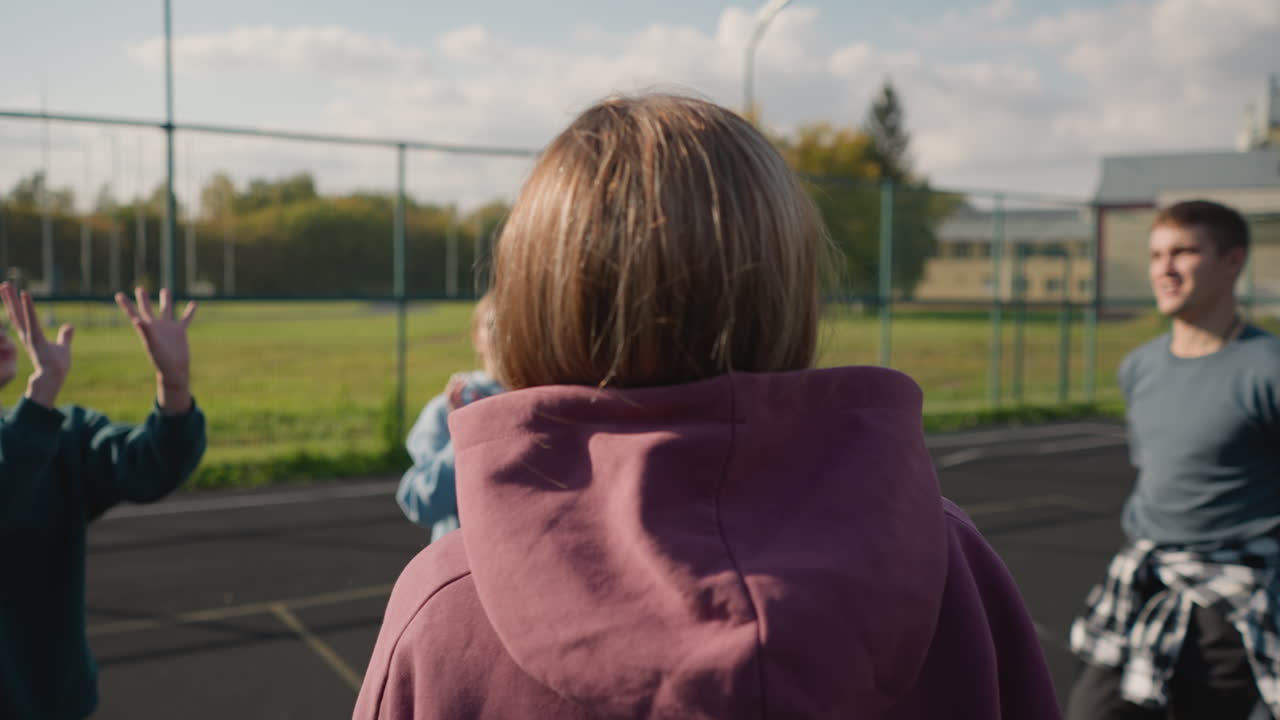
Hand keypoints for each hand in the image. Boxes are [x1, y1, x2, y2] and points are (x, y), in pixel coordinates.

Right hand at [0, 282, 73, 407]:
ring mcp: (30, 337)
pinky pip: (31, 320)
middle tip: (4, 284)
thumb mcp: (62, 347)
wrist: (54, 378)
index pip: (22, 318)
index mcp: (32, 336)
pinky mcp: (35, 339)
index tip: (12, 293)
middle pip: (16, 314)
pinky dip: (28, 308)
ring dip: (13, 300)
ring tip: (7, 286)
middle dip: (9, 299)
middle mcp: (27, 335)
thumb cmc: (57, 366)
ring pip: (19, 315)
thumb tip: (70, 326)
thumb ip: (65, 336)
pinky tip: (24, 295)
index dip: (16, 306)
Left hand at [115, 287, 196, 413]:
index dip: (126, 304)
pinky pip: (185, 318)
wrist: (174, 369)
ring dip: (166, 300)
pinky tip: (193, 303)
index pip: (133, 313)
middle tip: (140, 288)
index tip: (118, 295)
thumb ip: (145, 332)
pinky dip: (189, 311)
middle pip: (147, 309)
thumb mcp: (152, 345)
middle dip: (143, 299)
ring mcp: (168, 328)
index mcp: (146, 328)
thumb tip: (136, 320)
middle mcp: (155, 326)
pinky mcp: (180, 331)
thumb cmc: (161, 359)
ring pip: (166, 310)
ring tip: (165, 290)